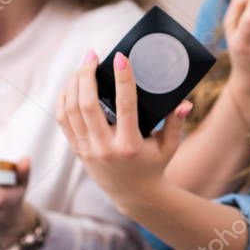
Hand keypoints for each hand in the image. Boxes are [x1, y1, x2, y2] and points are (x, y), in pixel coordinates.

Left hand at [56, 50, 192, 212]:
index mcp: (129, 146)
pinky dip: (64, 99)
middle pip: (87, 104)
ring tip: (83, 65)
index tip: (121, 57)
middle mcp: (105, 148)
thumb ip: (176, 123)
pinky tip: (72, 84)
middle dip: (87, 75)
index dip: (122, 80)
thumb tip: (185, 103)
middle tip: (93, 55)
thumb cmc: (154, 164)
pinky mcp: (77, 149)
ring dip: (74, 83)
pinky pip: (64, 119)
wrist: (132, 194)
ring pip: (71, 109)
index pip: (124, 106)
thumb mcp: (170, 146)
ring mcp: (87, 149)